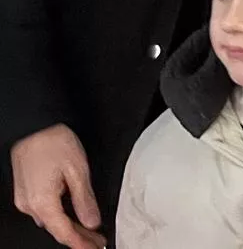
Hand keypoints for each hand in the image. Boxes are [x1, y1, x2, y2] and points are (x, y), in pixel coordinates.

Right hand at [10, 125, 104, 248]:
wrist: (34, 126)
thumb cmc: (54, 143)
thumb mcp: (78, 171)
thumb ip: (84, 200)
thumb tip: (92, 222)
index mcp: (42, 202)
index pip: (64, 232)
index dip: (82, 243)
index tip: (96, 248)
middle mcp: (29, 205)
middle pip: (57, 229)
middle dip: (78, 237)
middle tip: (98, 241)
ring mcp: (25, 199)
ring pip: (51, 220)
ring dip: (70, 226)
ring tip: (91, 230)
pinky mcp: (25, 191)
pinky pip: (44, 210)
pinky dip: (60, 215)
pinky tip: (74, 215)